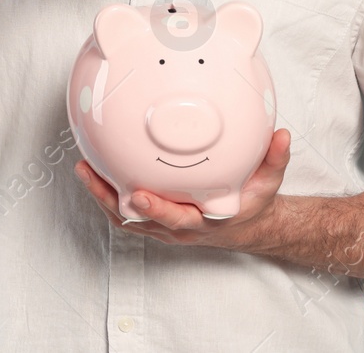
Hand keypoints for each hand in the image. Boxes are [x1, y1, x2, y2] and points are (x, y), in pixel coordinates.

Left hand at [73, 129, 292, 248]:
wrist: (246, 225)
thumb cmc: (252, 202)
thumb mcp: (270, 183)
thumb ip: (275, 159)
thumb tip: (281, 135)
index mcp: (205, 221)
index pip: (177, 220)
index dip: (157, 210)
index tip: (139, 195)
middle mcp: (180, 228)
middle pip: (138, 220)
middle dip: (111, 199)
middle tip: (89, 174)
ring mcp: (164, 227)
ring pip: (126, 218)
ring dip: (101, 196)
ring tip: (82, 168)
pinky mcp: (155, 220)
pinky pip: (126, 212)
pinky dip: (108, 194)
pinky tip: (95, 170)